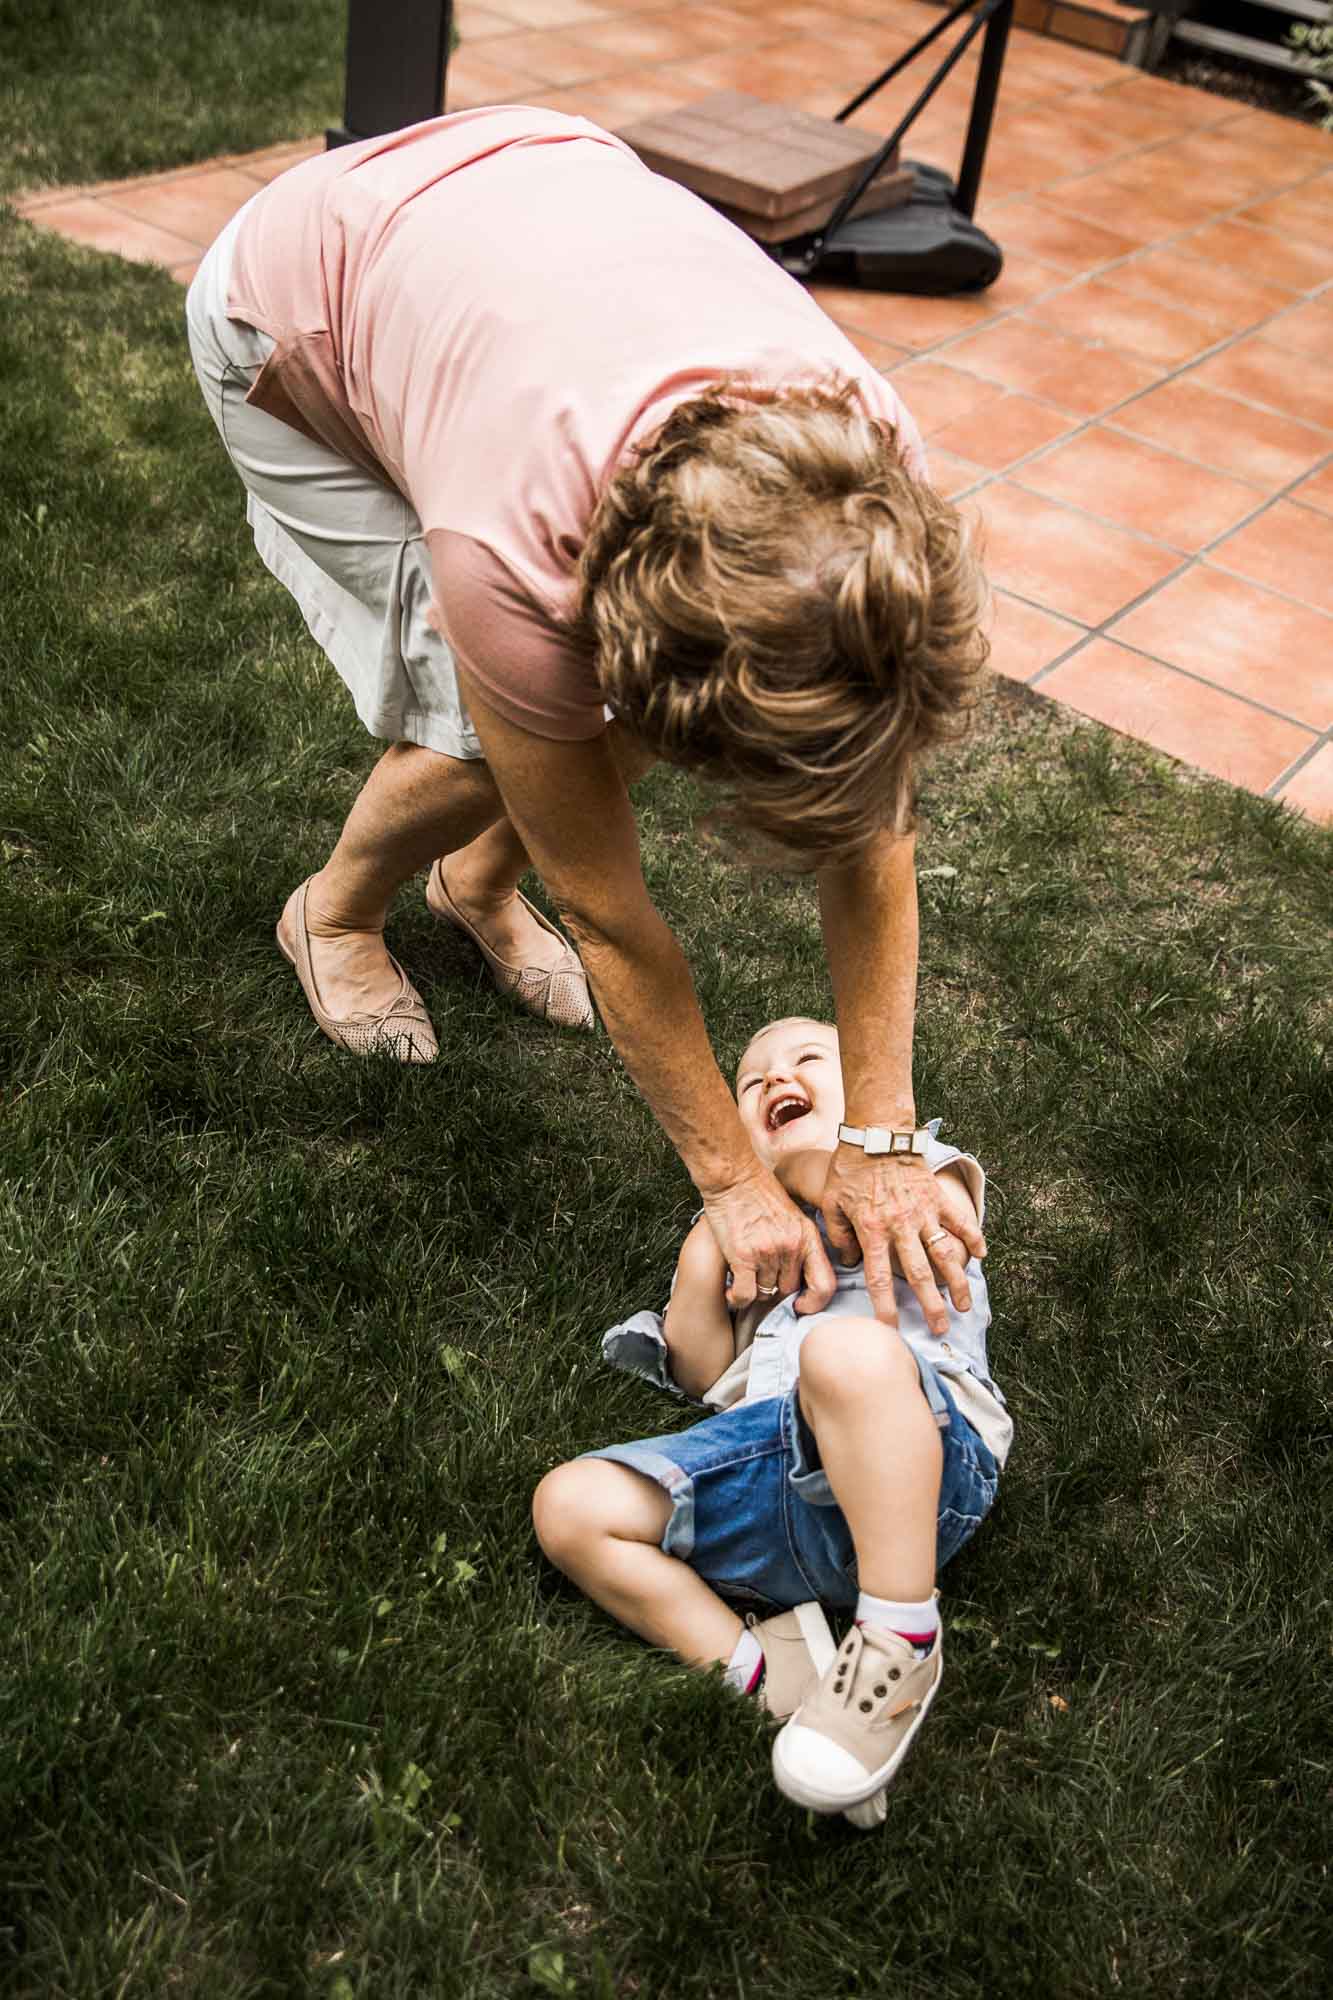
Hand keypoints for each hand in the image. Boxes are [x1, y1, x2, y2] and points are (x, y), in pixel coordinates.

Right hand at [699, 1164, 835, 1315]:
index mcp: (808, 1237)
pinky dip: (737, 1298)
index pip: (825, 1284)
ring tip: (745, 1274)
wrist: (734, 1177)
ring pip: (765, 1292)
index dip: (815, 1303)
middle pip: (788, 1289)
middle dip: (774, 1288)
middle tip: (761, 1277)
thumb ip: (800, 1244)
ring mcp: (768, 1251)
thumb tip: (799, 1277)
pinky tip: (732, 1291)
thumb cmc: (759, 1193)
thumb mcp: (793, 1217)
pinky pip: (745, 1294)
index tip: (801, 1304)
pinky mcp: (744, 1255)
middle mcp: (792, 1246)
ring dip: (754, 1288)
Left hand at [818, 1149, 985, 1334]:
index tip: (891, 1329)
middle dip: (931, 1306)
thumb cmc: (848, 1169)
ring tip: (964, 1306)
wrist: (876, 1133)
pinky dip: (973, 1237)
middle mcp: (901, 1226)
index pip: (879, 1278)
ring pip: (945, 1254)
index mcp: (872, 1231)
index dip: (885, 1307)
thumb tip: (848, 1264)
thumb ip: (839, 1236)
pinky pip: (960, 1220)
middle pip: (919, 1274)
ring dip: (957, 1282)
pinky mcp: (937, 1197)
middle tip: (941, 1331)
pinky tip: (982, 1255)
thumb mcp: (831, 1203)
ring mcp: (923, 1212)